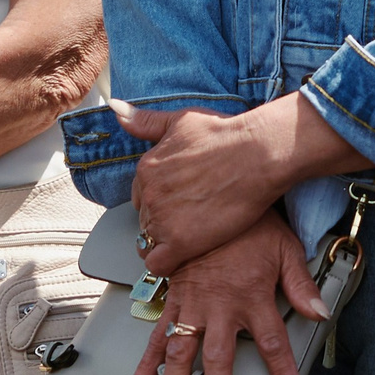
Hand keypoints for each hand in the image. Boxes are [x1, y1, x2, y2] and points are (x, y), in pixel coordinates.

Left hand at [116, 95, 359, 274]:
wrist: (258, 154)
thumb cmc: (226, 134)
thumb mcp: (182, 119)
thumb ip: (147, 121)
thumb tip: (117, 110)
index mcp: (147, 168)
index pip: (142, 195)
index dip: (162, 199)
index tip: (182, 199)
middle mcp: (150, 194)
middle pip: (146, 219)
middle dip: (165, 219)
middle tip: (192, 215)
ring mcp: (163, 219)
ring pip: (152, 241)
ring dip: (168, 239)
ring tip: (195, 231)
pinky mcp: (182, 242)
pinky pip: (158, 264)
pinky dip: (167, 263)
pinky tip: (184, 254)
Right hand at [124, 210, 326, 374]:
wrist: (212, 195)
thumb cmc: (252, 222)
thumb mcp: (286, 247)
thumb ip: (302, 284)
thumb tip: (321, 312)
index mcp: (252, 297)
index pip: (273, 345)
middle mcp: (220, 306)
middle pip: (218, 359)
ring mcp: (192, 303)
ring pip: (180, 352)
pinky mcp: (173, 297)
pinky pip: (156, 333)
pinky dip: (145, 361)